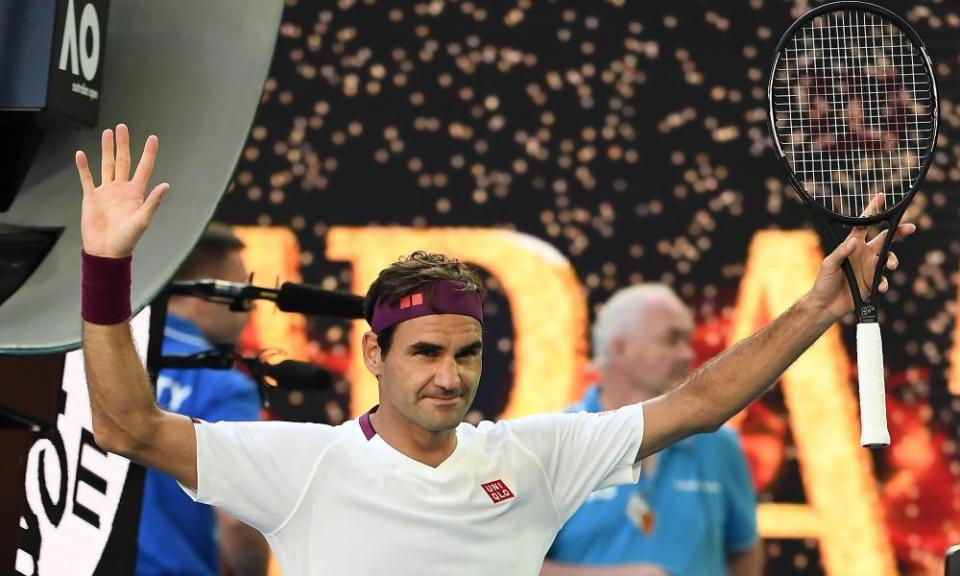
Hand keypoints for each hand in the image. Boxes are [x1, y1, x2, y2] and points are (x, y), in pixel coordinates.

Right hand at [76, 124, 167, 257]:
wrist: (106, 251)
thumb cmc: (127, 239)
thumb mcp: (143, 220)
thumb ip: (153, 202)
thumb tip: (165, 185)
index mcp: (136, 193)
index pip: (144, 168)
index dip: (149, 153)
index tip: (153, 137)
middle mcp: (121, 189)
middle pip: (123, 161)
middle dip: (123, 144)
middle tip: (122, 127)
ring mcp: (106, 192)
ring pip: (106, 165)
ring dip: (106, 149)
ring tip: (107, 133)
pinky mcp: (91, 197)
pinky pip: (86, 178)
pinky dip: (83, 167)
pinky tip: (80, 154)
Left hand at [809, 194, 915, 320]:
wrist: (826, 304)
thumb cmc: (824, 282)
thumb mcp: (829, 265)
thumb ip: (841, 253)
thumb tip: (854, 241)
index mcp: (852, 245)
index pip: (863, 224)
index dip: (872, 211)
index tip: (881, 197)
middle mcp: (863, 254)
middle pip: (886, 238)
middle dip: (899, 231)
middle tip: (911, 227)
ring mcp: (869, 268)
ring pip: (888, 258)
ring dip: (892, 261)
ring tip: (890, 266)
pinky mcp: (872, 283)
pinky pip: (883, 280)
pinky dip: (883, 283)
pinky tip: (879, 288)